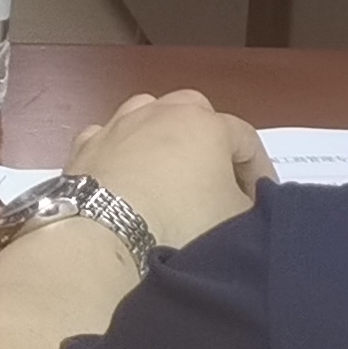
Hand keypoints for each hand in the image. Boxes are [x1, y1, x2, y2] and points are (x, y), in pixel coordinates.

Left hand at [59, 90, 271, 248]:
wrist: (106, 236)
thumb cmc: (181, 223)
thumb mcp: (238, 220)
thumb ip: (253, 205)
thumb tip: (246, 203)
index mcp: (205, 123)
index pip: (246, 138)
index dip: (259, 170)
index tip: (261, 200)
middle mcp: (160, 112)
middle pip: (196, 113)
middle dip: (211, 142)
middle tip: (219, 181)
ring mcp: (118, 124)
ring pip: (148, 114)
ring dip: (164, 137)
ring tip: (172, 174)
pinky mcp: (86, 146)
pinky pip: (112, 139)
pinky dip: (123, 152)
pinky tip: (128, 177)